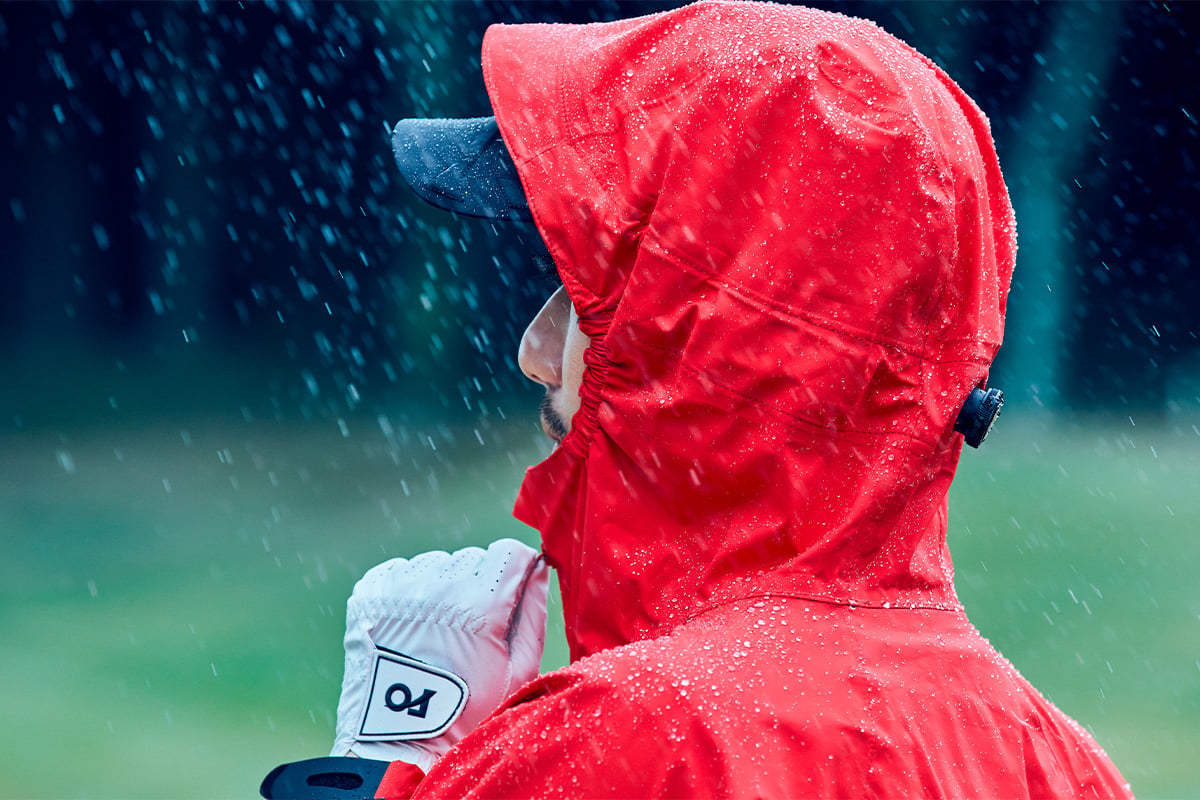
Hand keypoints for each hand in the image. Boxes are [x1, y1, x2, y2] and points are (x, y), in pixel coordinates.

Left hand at [330, 539, 549, 771]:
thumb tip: (539, 568)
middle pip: (474, 558)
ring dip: (444, 586)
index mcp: (482, 605)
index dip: (516, 571)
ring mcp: (400, 589)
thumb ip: (533, 614)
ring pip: (438, 564)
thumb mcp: (516, 672)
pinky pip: (402, 572)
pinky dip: (411, 592)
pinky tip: (412, 628)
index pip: (509, 551)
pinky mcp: (370, 594)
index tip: (510, 594)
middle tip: (471, 629)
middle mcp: (440, 587)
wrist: (394, 742)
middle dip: (480, 584)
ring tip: (438, 632)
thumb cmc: (465, 716)